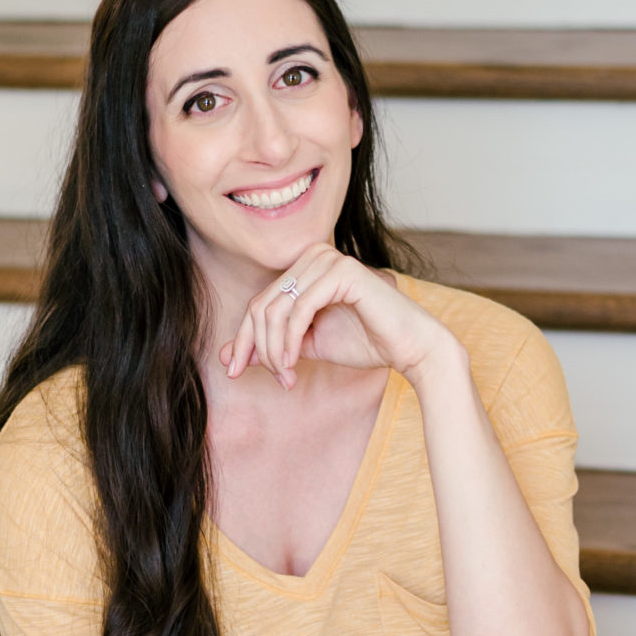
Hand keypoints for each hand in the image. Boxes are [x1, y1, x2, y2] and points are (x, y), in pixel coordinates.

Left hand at [222, 245, 458, 389]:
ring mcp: (328, 260)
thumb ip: (270, 346)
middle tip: (275, 379)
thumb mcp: (305, 346)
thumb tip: (225, 356)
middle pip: (261, 305)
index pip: (258, 303)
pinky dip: (290, 340)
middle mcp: (313, 256)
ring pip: (276, 309)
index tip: (234, 372)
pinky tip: (293, 363)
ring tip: (286, 376)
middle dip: (258, 347)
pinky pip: (299, 309)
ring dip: (275, 349)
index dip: (242, 339)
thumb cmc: (364, 342)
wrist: (410, 348)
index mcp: (304, 268)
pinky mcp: (342, 271)